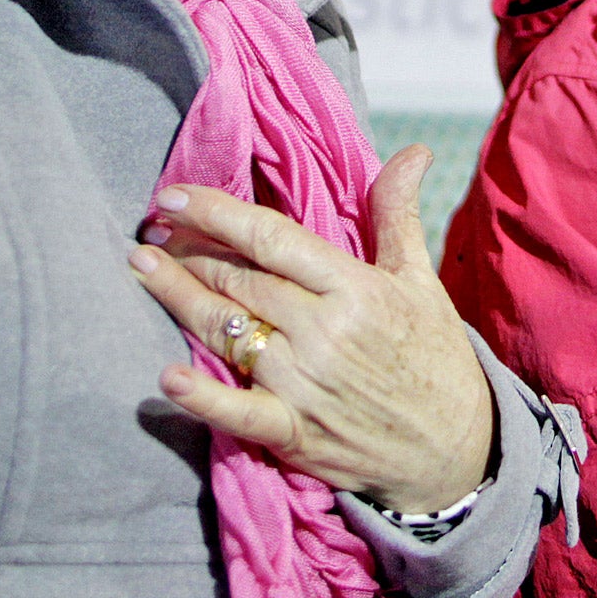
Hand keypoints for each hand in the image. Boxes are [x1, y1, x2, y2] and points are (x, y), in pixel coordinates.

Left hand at [128, 144, 494, 514]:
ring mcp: (306, 383)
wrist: (455, 446)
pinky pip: (238, 411)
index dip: (216, 213)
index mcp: (355, 288)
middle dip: (189, 251)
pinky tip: (168, 377)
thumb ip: (399, 214)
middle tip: (153, 230)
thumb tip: (413, 150)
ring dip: (177, 299)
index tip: (173, 195)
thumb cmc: (434, 355)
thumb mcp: (421, 279)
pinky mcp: (295, 431)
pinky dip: (203, 397)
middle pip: (238, 281)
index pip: (271, 238)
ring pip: (225, 333)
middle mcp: (324, 331)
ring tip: (141, 267)